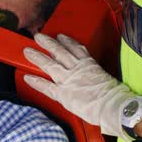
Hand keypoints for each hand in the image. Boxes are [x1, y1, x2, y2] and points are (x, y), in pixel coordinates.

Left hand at [23, 33, 137, 139]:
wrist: (112, 105)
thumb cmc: (113, 94)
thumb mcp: (105, 77)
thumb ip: (95, 74)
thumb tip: (93, 76)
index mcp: (88, 64)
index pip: (75, 48)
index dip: (66, 41)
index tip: (60, 36)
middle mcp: (76, 69)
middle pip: (59, 52)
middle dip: (48, 43)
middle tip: (38, 36)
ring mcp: (68, 80)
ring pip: (49, 65)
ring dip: (37, 57)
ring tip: (28, 51)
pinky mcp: (63, 93)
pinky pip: (46, 86)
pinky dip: (36, 82)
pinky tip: (27, 77)